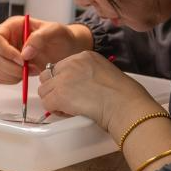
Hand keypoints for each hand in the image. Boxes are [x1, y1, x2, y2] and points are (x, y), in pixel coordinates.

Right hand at [0, 16, 93, 83]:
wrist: (68, 51)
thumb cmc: (62, 37)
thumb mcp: (55, 31)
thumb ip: (39, 37)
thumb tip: (24, 53)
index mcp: (12, 27)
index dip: (4, 50)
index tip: (22, 59)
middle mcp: (5, 41)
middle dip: (11, 67)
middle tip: (28, 69)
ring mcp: (5, 55)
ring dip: (10, 74)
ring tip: (29, 72)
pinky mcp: (7, 68)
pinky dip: (11, 80)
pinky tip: (25, 76)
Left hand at [36, 50, 156, 129]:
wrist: (126, 106)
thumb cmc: (124, 96)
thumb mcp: (105, 72)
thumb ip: (87, 74)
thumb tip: (76, 85)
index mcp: (84, 56)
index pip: (60, 66)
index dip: (63, 81)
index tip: (72, 90)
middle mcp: (71, 63)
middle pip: (48, 76)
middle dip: (54, 89)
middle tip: (68, 100)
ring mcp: (63, 78)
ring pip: (44, 90)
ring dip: (54, 101)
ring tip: (71, 108)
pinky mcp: (59, 94)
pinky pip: (47, 104)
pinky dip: (56, 111)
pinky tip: (71, 113)